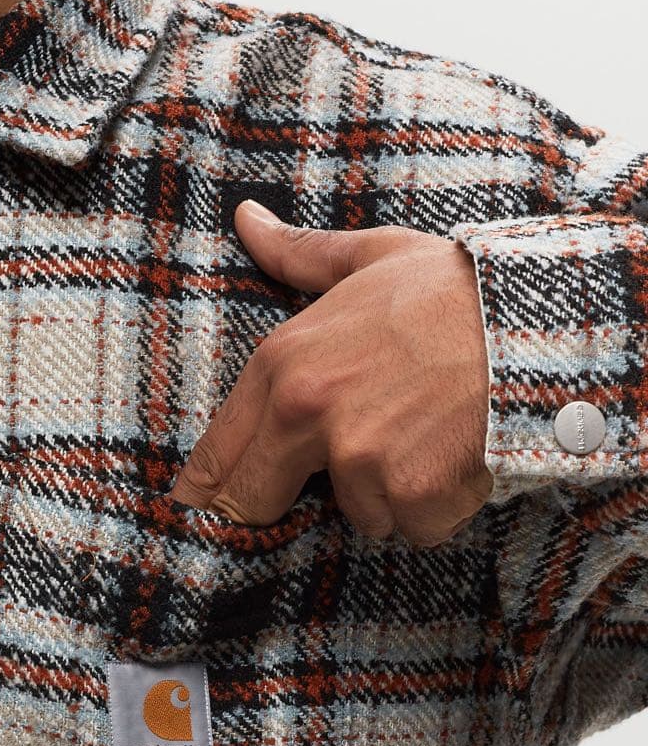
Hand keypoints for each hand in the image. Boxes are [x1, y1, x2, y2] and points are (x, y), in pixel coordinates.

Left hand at [168, 200, 494, 546]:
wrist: (539, 318)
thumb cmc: (451, 289)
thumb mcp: (368, 258)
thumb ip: (296, 254)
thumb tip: (245, 218)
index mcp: (284, 364)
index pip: (216, 456)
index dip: (209, 490)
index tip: (205, 509)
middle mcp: (310, 416)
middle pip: (254, 503)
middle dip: (280, 504)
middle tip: (325, 484)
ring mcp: (362, 461)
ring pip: (353, 514)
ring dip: (382, 497)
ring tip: (420, 442)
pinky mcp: (414, 496)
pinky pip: (411, 528)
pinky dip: (433, 510)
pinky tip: (454, 462)